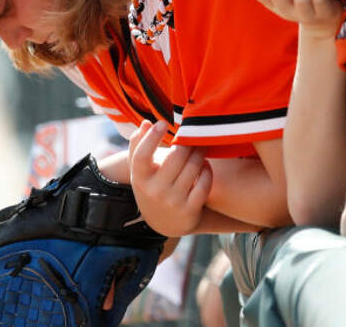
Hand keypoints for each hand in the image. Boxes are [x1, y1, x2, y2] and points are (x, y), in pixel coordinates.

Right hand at [128, 120, 211, 236]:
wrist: (165, 222)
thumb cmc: (152, 185)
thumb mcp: (140, 169)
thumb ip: (138, 144)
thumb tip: (146, 123)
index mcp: (140, 178)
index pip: (142, 155)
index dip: (151, 137)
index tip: (162, 123)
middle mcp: (154, 191)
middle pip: (176, 157)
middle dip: (187, 143)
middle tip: (193, 135)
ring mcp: (173, 202)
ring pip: (193, 168)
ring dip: (200, 153)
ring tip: (201, 147)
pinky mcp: (190, 210)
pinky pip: (204, 183)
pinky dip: (207, 171)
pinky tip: (205, 165)